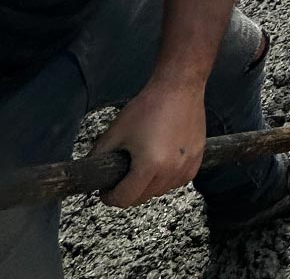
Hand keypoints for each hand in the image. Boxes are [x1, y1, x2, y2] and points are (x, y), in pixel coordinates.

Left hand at [90, 79, 207, 207]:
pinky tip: (161, 160)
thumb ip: (99, 157)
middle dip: (127, 191)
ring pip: (159, 192)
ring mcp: (187, 167)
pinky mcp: (197, 161)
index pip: (125, 199)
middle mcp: (171, 171)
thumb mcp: (115, 132)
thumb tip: (92, 175)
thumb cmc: (147, 108)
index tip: (106, 188)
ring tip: (142, 164)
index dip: (109, 196)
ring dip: (147, 185)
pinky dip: (165, 178)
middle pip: (142, 198)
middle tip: (121, 175)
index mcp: (150, 165)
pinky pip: (176, 182)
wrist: (179, 89)